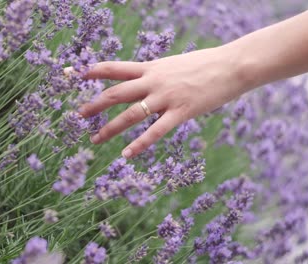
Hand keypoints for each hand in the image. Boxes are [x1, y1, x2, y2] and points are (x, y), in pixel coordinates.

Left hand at [77, 46, 247, 158]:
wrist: (231, 66)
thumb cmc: (204, 64)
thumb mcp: (173, 64)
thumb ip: (156, 73)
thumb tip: (143, 80)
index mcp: (151, 67)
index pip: (115, 68)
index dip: (94, 70)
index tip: (76, 75)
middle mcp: (153, 81)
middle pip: (116, 93)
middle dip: (95, 104)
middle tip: (78, 115)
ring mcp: (166, 97)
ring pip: (130, 114)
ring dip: (110, 128)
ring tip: (94, 139)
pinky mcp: (181, 112)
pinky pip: (155, 131)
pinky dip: (139, 144)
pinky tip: (127, 154)